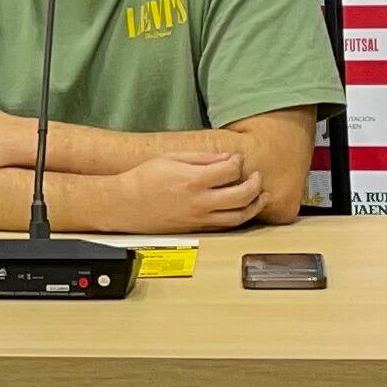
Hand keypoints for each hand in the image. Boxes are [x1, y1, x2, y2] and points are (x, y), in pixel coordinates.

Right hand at [117, 150, 270, 233]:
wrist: (125, 204)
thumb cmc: (143, 179)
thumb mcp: (172, 158)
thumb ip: (202, 158)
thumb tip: (226, 158)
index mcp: (194, 181)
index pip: (231, 171)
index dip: (238, 163)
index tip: (237, 159)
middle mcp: (200, 202)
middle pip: (242, 196)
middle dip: (255, 184)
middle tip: (256, 176)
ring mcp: (199, 218)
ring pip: (238, 216)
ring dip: (255, 205)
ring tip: (261, 195)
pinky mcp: (196, 228)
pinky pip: (225, 225)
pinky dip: (239, 216)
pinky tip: (243, 208)